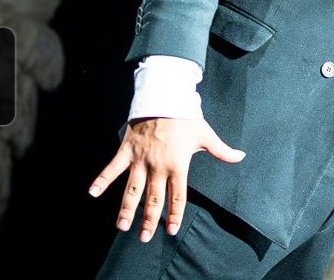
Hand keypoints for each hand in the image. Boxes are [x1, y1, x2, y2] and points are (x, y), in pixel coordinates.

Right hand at [88, 117, 244, 242]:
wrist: (164, 97)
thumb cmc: (185, 117)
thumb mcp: (205, 134)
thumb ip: (222, 150)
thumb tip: (241, 156)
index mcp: (177, 165)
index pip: (177, 196)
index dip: (174, 215)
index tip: (170, 229)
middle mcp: (158, 166)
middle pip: (153, 198)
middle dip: (149, 219)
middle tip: (144, 237)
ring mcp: (141, 160)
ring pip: (132, 190)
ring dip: (126, 209)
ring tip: (122, 226)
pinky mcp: (127, 150)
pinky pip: (112, 168)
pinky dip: (102, 179)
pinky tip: (92, 193)